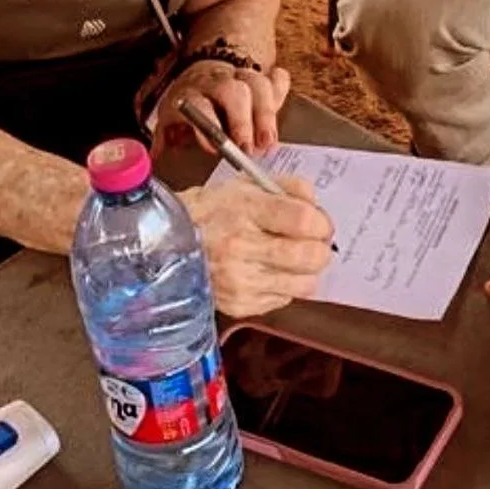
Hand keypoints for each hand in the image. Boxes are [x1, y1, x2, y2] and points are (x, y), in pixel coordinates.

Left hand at [152, 60, 290, 158]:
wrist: (202, 74)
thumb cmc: (189, 105)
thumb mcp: (169, 120)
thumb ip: (165, 139)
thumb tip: (153, 159)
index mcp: (193, 93)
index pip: (200, 105)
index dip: (209, 127)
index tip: (214, 148)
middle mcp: (219, 82)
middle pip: (235, 92)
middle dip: (244, 122)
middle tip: (249, 150)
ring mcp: (243, 78)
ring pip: (259, 85)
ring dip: (266, 115)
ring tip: (268, 142)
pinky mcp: (263, 79)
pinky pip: (277, 79)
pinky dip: (281, 92)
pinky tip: (280, 108)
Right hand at [181, 176, 333, 317]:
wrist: (167, 242)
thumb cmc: (212, 210)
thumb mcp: (247, 184)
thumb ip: (289, 188)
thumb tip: (317, 207)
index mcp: (245, 210)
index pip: (304, 221)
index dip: (322, 223)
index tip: (321, 223)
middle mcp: (241, 247)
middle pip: (309, 257)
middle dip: (321, 250)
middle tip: (315, 244)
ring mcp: (239, 280)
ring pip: (303, 285)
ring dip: (307, 272)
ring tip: (294, 260)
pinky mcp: (238, 304)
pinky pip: (284, 300)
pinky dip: (285, 287)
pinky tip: (269, 272)